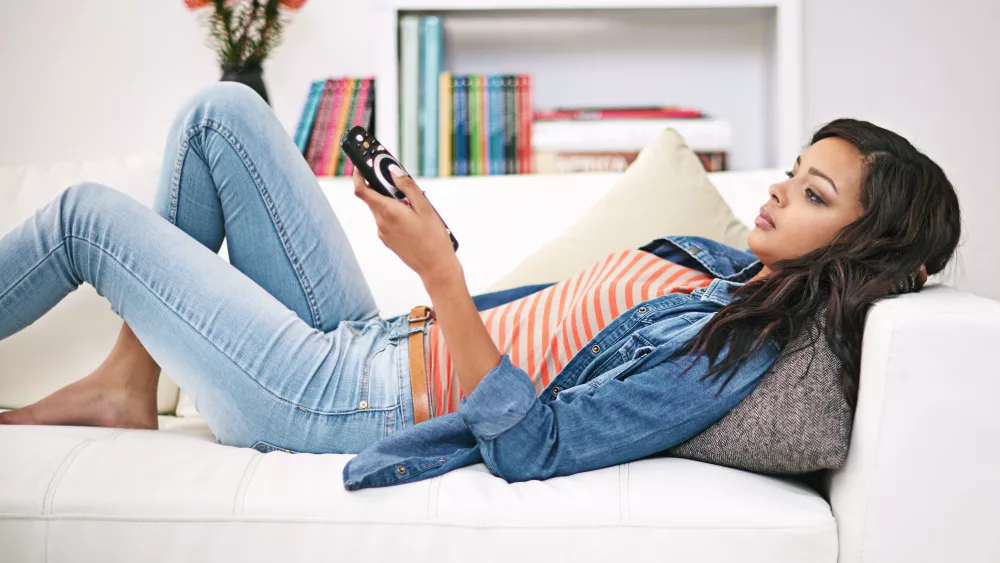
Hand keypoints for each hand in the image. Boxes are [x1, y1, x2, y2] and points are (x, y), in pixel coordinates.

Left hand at [353, 168, 459, 283]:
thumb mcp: (425, 207)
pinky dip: (395, 214)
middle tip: (399, 182)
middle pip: (373, 198)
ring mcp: (383, 233)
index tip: (361, 165)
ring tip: (414, 206)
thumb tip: (393, 171)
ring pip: (381, 210)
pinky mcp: (388, 241)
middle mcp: (381, 223)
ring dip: (392, 202)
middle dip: (383, 187)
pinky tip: (413, 219)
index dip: (358, 175)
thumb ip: (407, 187)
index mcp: (388, 212)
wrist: (435, 267)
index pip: (361, 190)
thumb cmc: (433, 238)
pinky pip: (387, 221)